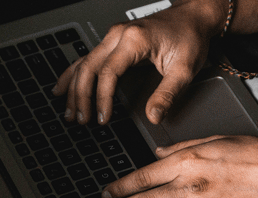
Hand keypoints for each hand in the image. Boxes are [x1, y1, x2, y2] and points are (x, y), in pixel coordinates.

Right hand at [54, 1, 224, 125]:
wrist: (194, 17)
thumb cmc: (190, 37)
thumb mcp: (185, 69)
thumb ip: (168, 94)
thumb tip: (154, 116)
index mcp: (134, 39)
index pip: (108, 72)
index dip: (103, 98)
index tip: (103, 118)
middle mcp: (119, 34)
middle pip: (89, 67)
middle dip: (81, 96)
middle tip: (80, 120)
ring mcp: (114, 36)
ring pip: (84, 62)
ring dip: (73, 88)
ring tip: (69, 112)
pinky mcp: (114, 41)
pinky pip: (87, 57)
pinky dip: (74, 74)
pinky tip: (63, 87)